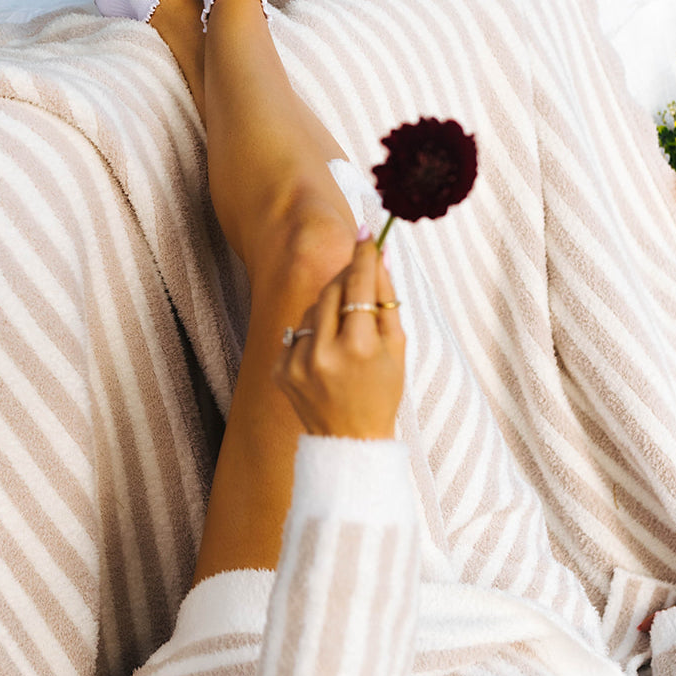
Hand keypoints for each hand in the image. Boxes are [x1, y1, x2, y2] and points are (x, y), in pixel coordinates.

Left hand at [275, 235, 404, 439]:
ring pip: (311, 309)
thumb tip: (380, 257)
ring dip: (328, 310)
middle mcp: (323, 353)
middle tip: (359, 275)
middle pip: (331, 289)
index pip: (359, 285)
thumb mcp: (396, 347)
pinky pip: (296, 333)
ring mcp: (297, 362)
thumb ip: (387, 299)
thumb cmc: (381, 391)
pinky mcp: (279, 370)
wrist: (350, 442)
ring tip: (345, 336)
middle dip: (346, 278)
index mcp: (358, 347)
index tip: (366, 233)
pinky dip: (311, 335)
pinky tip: (325, 358)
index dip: (363, 256)